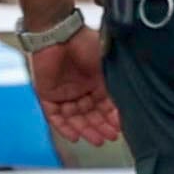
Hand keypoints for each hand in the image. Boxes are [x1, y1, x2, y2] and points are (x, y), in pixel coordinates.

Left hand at [28, 26, 119, 145]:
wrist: (59, 33)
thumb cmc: (85, 43)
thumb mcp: (105, 66)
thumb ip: (112, 86)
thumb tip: (126, 105)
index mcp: (94, 82)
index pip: (104, 106)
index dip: (111, 118)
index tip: (119, 129)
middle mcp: (79, 89)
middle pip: (90, 115)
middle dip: (100, 127)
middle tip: (109, 138)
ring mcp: (63, 92)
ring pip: (74, 118)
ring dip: (85, 130)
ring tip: (96, 140)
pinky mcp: (47, 94)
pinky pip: (55, 116)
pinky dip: (64, 127)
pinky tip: (75, 136)